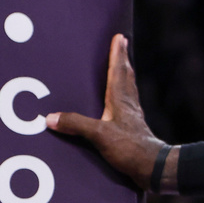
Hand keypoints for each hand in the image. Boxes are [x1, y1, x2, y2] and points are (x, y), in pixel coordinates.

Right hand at [46, 34, 166, 190]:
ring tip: (124, 66)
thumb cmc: (130, 147)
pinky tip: (123, 101)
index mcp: (121, 101)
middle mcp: (129, 104)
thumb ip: (77, 125)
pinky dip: (125, 94)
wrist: (152, 165)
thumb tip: (51, 117)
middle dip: (123, 59)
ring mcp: (133, 115)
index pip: (118, 72)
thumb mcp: (100, 135)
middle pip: (126, 76)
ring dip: (126, 74)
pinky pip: (129, 103)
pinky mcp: (134, 127)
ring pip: (129, 88)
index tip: (120, 37)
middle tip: (124, 43)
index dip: (117, 55)